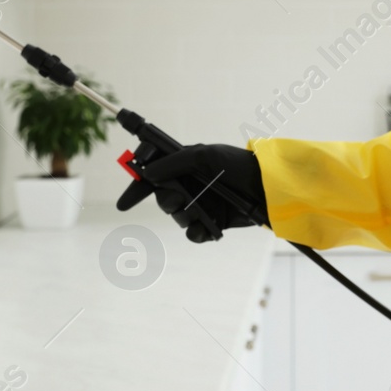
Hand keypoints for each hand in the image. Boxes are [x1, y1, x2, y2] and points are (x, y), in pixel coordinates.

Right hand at [114, 143, 266, 242]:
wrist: (266, 187)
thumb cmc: (237, 165)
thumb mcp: (206, 156)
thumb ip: (174, 163)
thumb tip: (147, 174)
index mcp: (186, 167)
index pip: (154, 176)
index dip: (137, 188)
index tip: (124, 203)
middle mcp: (191, 186)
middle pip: (163, 199)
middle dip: (167, 201)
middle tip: (179, 198)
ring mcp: (202, 205)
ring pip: (177, 217)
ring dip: (184, 215)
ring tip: (199, 210)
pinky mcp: (213, 223)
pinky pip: (193, 233)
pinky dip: (197, 232)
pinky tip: (206, 226)